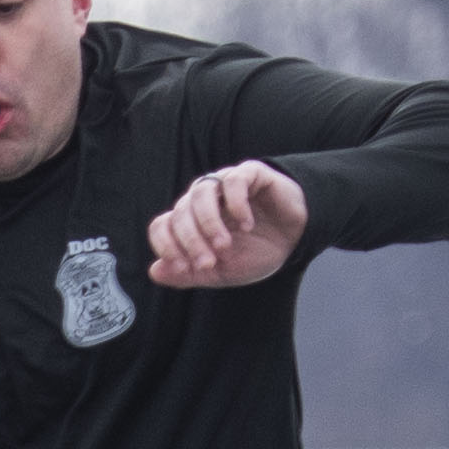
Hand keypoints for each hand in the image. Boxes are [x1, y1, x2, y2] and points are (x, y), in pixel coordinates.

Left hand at [144, 160, 310, 289]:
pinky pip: (233, 180)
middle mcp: (202, 200)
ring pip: (201, 192)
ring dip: (209, 222)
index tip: (183, 267)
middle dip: (191, 241)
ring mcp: (224, 184)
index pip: (161, 226)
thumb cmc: (255, 253)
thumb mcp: (220, 272)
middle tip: (209, 262)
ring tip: (224, 245)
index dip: (166, 246)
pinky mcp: (250, 174)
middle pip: (180, 212)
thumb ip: (187, 273)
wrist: (294, 241)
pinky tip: (246, 225)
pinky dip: (236, 205)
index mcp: (189, 222)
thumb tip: (154, 271)